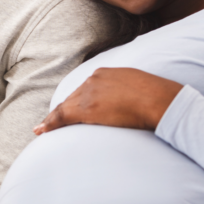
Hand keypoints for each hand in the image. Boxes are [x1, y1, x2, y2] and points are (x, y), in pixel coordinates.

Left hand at [34, 67, 182, 134]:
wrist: (161, 101)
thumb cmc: (160, 98)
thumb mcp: (142, 88)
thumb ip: (130, 93)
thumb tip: (133, 103)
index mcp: (108, 73)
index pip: (86, 89)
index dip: (77, 100)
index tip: (70, 107)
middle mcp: (94, 79)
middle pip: (73, 97)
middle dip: (63, 110)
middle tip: (51, 121)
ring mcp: (89, 93)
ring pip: (66, 107)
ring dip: (54, 119)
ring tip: (42, 129)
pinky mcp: (87, 108)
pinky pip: (63, 116)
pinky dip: (51, 123)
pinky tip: (42, 130)